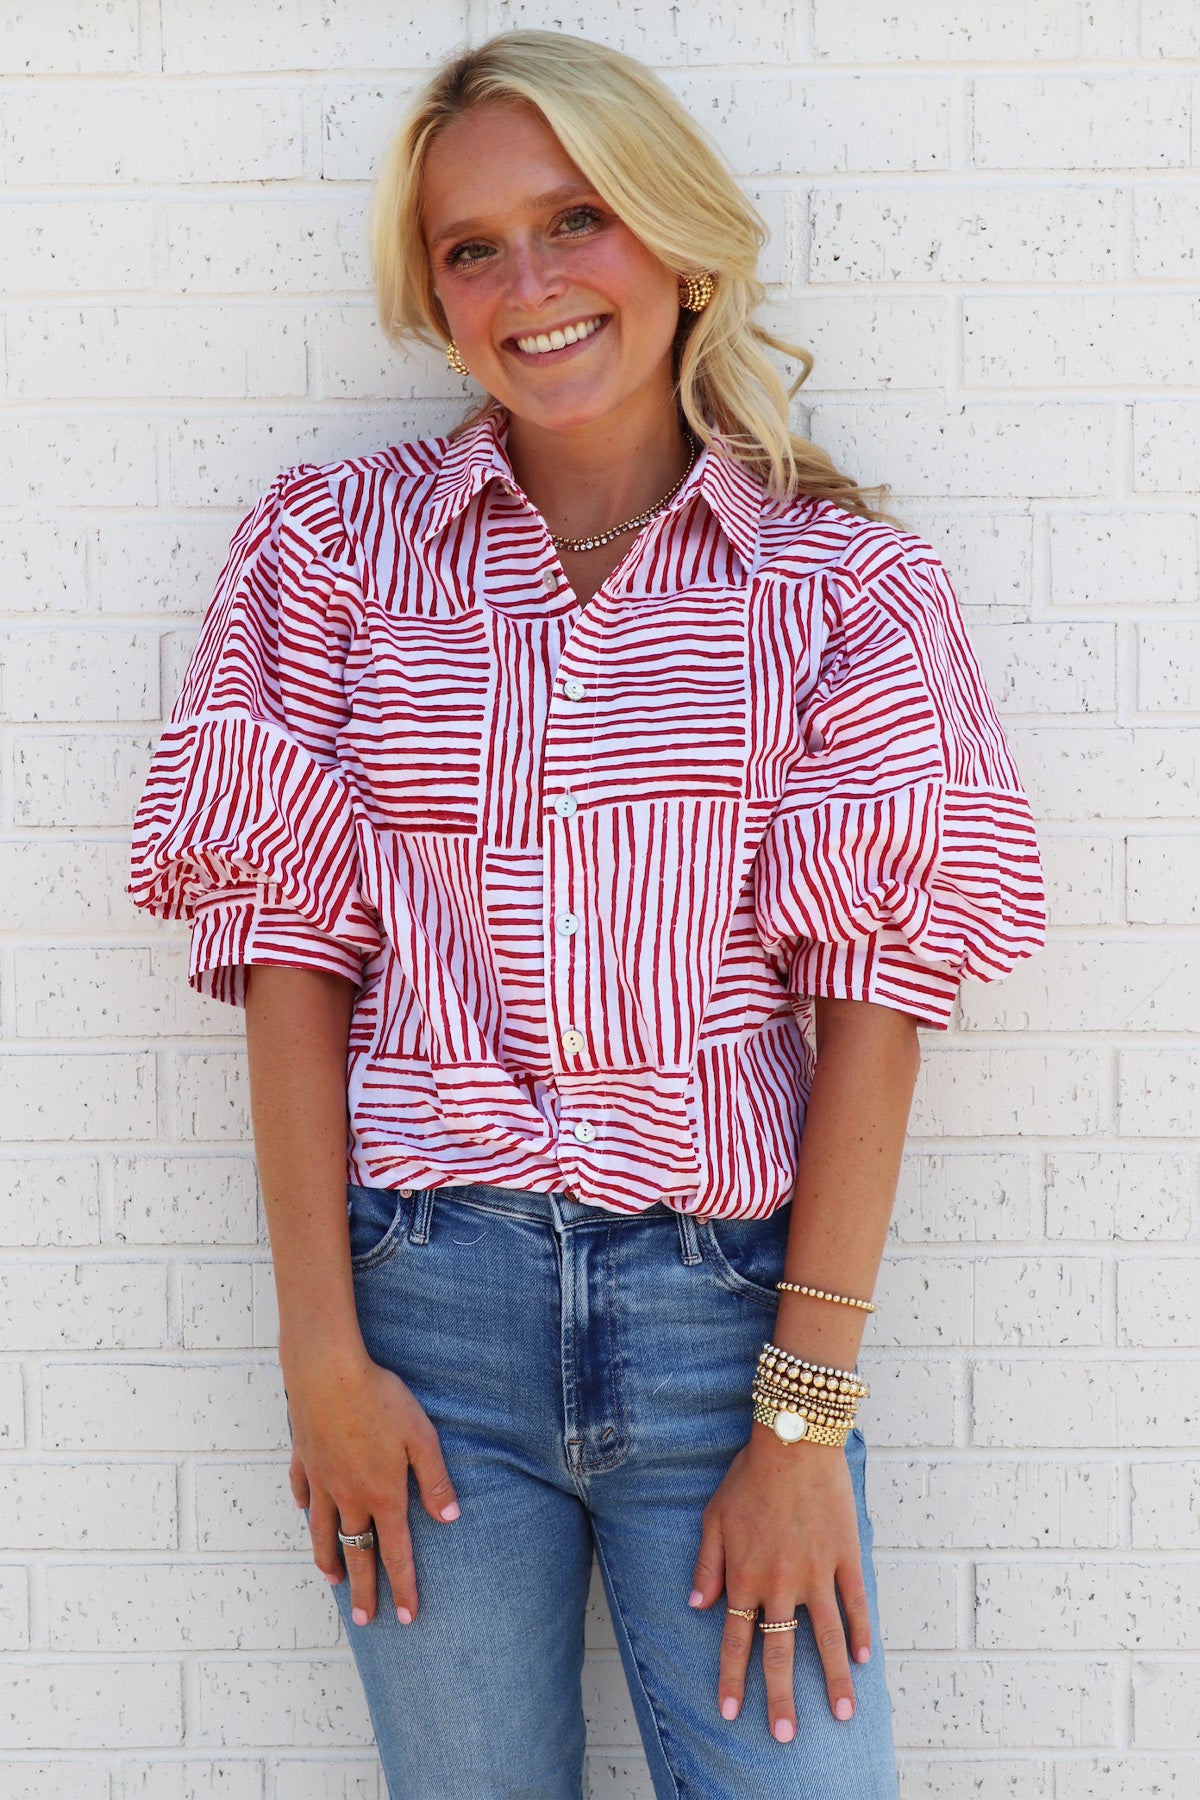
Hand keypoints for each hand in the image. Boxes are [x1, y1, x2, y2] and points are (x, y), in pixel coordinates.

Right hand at [285, 1348, 459, 1626]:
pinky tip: (307, 1514)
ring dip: (330, 1559)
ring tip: (334, 1579)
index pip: (395, 1553)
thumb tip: (450, 1518)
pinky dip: (306, 1509)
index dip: (403, 1587)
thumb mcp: (421, 1436)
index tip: (408, 1618)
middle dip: (363, 1591)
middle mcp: (349, 1497)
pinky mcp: (304, 1460)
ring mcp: (322, 1481)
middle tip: (364, 1620)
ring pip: (323, 1532)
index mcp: (383, 1495)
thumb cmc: (381, 1399)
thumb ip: (435, 1479)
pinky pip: (303, 1493)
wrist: (327, 1372)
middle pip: (356, 1553)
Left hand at [689, 1430, 870, 1742]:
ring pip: (825, 1638)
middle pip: (780, 1651)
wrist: (793, 1441)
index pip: (736, 1639)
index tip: (731, 1714)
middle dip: (780, 1698)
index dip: (733, 1678)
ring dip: (834, 1680)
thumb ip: (706, 1566)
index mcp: (745, 1575)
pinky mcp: (845, 1557)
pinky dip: (861, 1632)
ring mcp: (816, 1573)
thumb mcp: (714, 1518)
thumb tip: (697, 1606)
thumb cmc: (749, 1476)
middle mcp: (779, 1583)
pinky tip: (865, 1660)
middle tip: (785, 1736)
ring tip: (844, 1715)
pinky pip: (855, 1603)